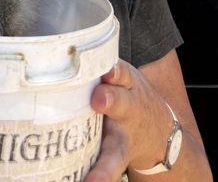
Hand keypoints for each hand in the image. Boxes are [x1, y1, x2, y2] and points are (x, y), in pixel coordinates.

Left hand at [85, 60, 168, 181]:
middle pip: (120, 102)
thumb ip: (98, 65)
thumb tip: (58, 49)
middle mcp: (127, 110)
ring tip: (92, 179)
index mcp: (125, 83)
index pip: (120, 72)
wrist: (160, 131)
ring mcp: (123, 138)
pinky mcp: (118, 158)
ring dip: (104, 163)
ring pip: (115, 150)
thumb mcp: (122, 75)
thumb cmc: (127, 95)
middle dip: (110, 99)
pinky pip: (109, 170)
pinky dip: (100, 178)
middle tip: (98, 99)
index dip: (113, 70)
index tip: (107, 69)